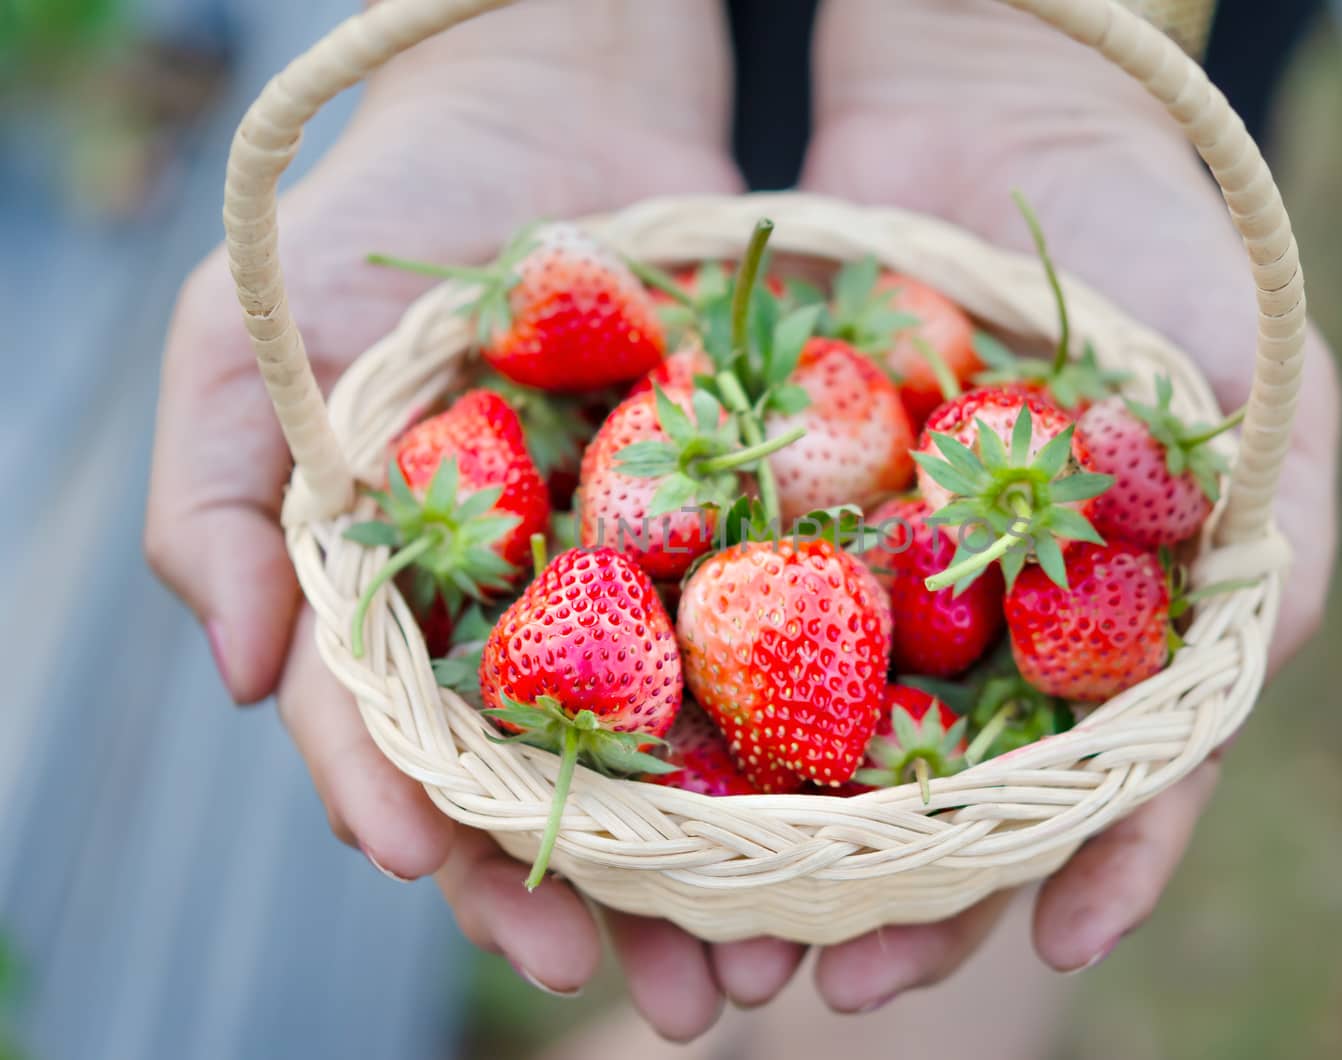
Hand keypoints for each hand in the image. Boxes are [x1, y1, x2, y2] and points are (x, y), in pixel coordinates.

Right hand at [143, 1, 796, 1040]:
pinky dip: (822, 728)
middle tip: (682, 1002)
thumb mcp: (254, 333)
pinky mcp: (748, 518)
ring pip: (687, 750)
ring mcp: (641, 573)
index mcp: (404, 599)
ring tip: (780, 965)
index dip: (432, 821)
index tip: (469, 889)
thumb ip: (225, 496)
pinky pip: (789, 637)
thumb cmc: (386, 211)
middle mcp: (529, 612)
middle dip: (611, 900)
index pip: (404, 740)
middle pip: (563, 787)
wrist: (558, 86)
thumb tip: (251, 680)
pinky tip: (872, 813)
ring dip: (731, 868)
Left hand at [738, 0, 1339, 1010]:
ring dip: (757, 842)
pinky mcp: (764, 505)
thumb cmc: (1167, 244)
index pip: (1088, 781)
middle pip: (929, 795)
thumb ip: (1262, 546)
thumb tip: (1213, 707)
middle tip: (819, 986)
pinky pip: (706, 609)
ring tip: (698, 932)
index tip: (1029, 944)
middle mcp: (975, 625)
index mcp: (1099, 629)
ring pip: (804, 737)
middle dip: (882, 900)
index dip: (1069, 868)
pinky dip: (668, 687)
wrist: (1010, 102)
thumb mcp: (1256, 390)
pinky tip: (623, 759)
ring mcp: (865, 571)